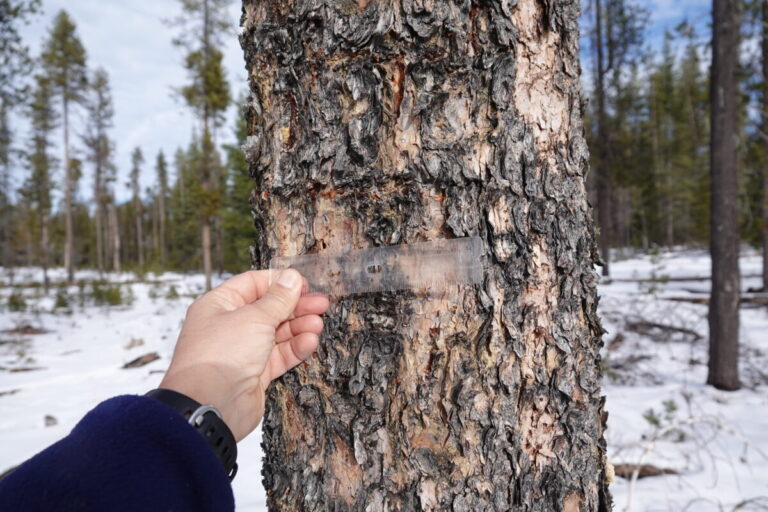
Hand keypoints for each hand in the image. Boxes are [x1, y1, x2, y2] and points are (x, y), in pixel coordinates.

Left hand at [159, 269, 329, 440]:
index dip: (279, 282)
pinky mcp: (255, 373)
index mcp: (220, 305)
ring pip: (277, 333)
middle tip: (322, 304)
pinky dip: (295, 348)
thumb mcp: (254, 318)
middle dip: (295, 306)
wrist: (211, 405)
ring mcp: (242, 350)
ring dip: (299, 327)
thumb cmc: (222, 355)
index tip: (303, 284)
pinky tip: (310, 342)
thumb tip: (292, 277)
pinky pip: (279, 356)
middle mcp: (230, 326)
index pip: (253, 284)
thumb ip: (278, 299)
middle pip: (268, 309)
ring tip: (318, 325)